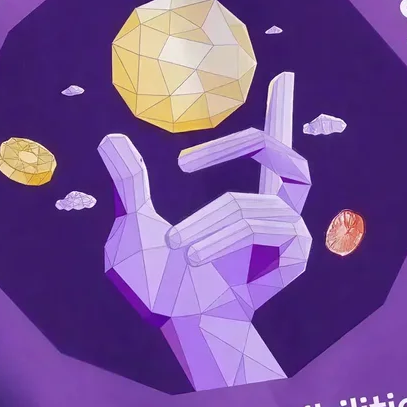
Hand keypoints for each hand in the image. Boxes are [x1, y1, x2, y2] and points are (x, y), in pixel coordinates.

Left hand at [100, 72, 311, 389]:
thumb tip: (110, 137)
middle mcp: (274, 212)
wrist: (178, 330)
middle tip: (185, 164)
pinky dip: (220, 235)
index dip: (280, 112)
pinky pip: (260, 220)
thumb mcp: (132, 227)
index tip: (284, 76)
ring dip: (206, 223)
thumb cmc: (159, 289)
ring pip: (249, 201)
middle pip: (287, 155)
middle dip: (243, 144)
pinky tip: (193, 259)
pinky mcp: (295, 252)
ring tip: (174, 249)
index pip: (269, 150)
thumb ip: (130, 183)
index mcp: (245, 203)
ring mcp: (289, 232)